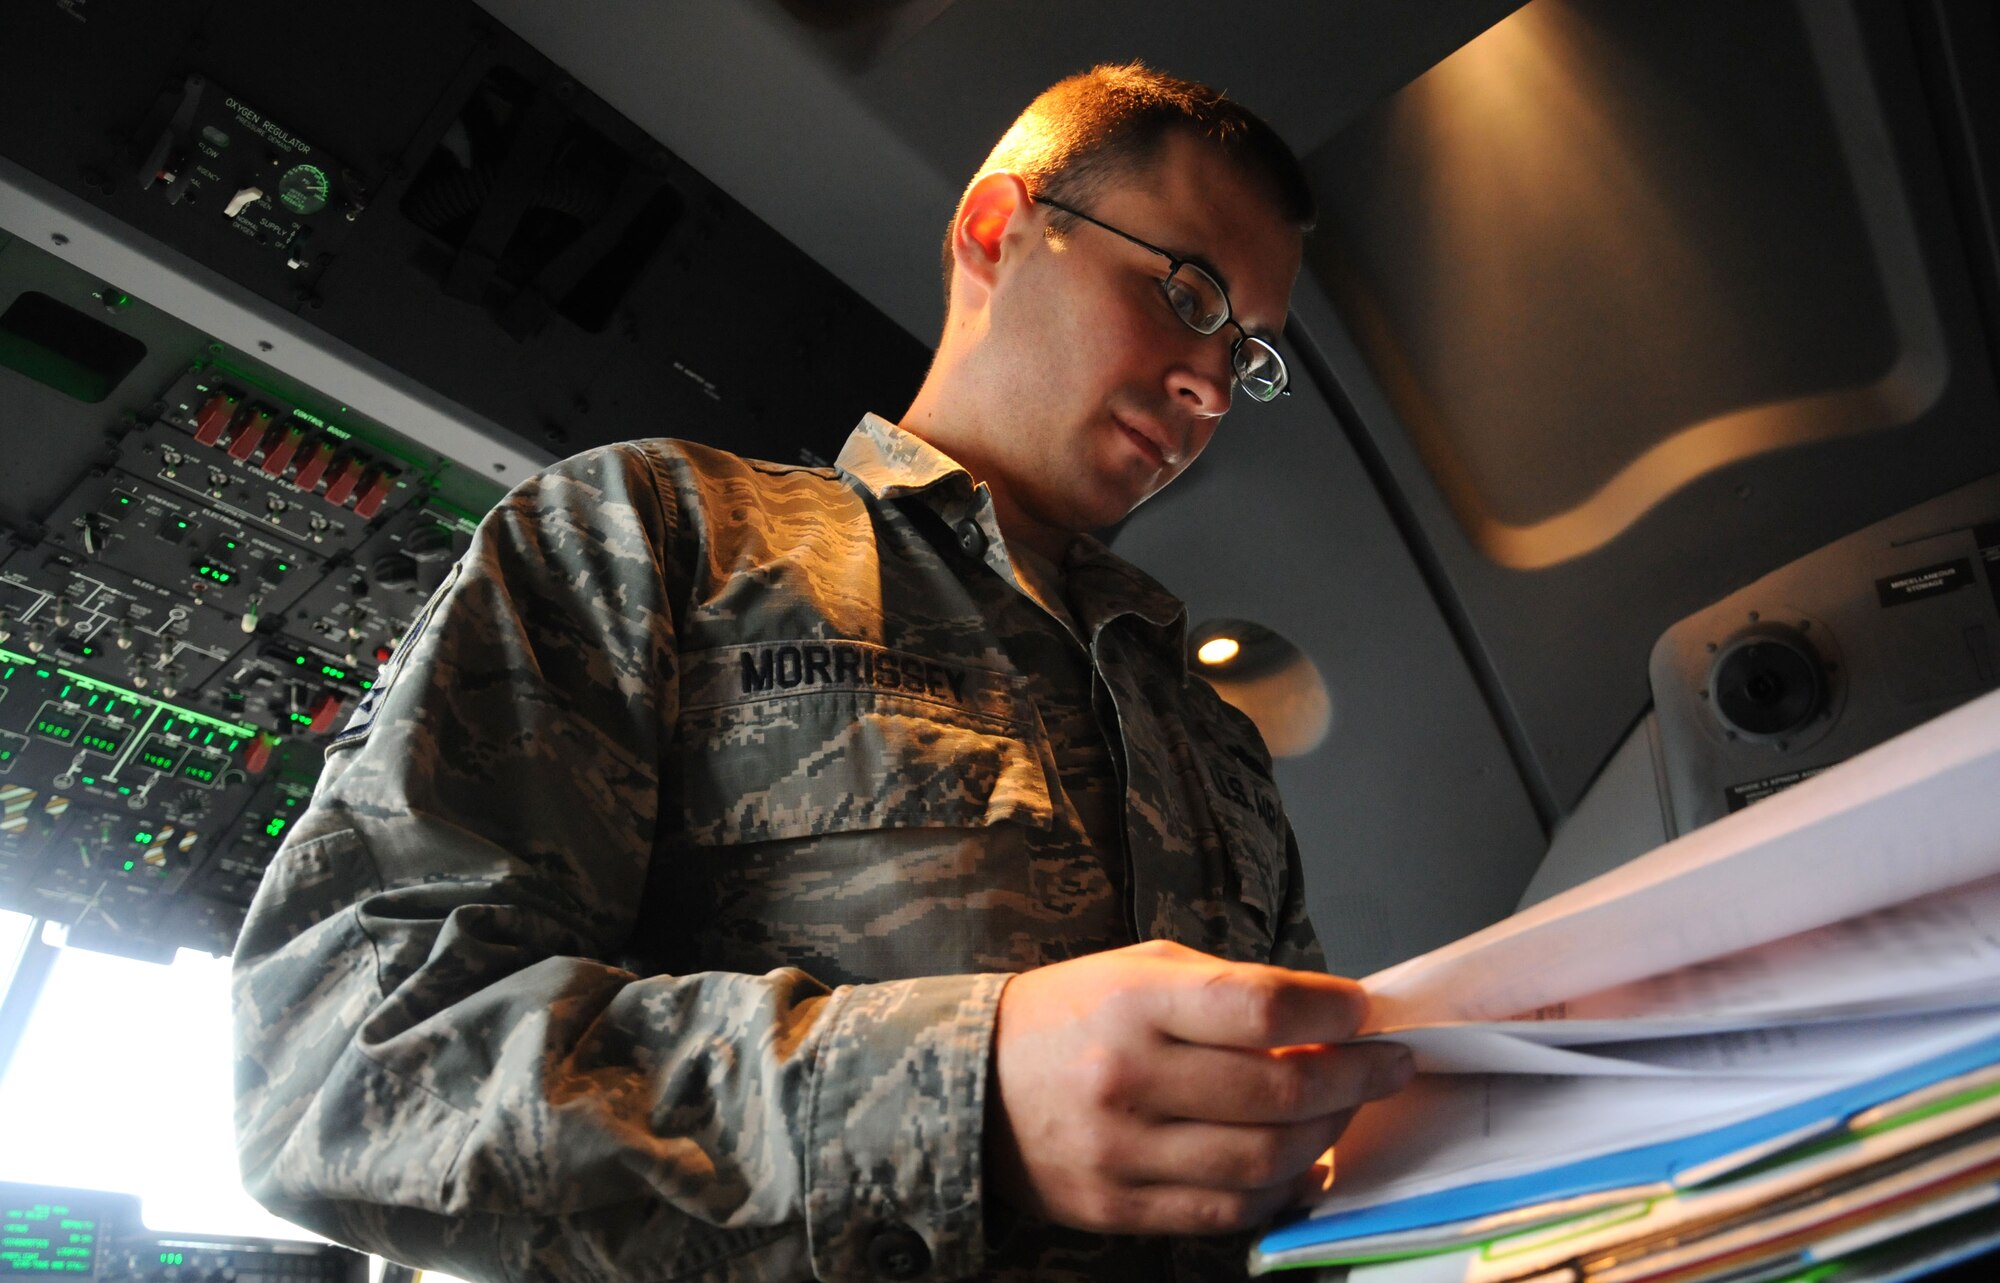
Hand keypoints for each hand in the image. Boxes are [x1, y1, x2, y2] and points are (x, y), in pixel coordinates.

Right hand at [986, 939, 1412, 1235]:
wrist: (969, 1085)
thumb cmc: (1069, 1016)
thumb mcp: (1136, 970)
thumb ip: (1227, 990)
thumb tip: (1328, 1016)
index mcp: (1133, 1002)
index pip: (1259, 1007)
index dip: (1331, 1010)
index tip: (1368, 1010)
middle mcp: (1129, 1078)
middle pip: (1279, 1087)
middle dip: (1356, 1074)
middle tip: (1391, 1063)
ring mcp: (1124, 1152)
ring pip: (1266, 1157)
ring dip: (1328, 1133)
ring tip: (1346, 1109)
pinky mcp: (1121, 1208)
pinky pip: (1229, 1209)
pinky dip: (1283, 1189)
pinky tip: (1304, 1162)